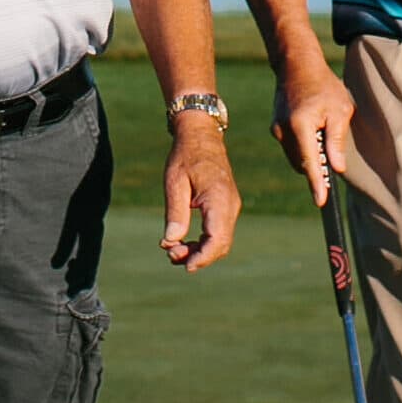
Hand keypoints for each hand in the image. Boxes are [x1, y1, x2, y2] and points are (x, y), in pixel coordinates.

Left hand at [160, 118, 240, 270]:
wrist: (201, 136)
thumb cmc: (185, 156)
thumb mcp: (174, 182)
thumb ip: (175, 212)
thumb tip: (171, 241)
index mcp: (219, 198)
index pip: (217, 238)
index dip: (203, 257)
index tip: (185, 266)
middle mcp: (230, 205)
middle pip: (221, 244)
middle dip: (198, 257)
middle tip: (171, 255)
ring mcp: (230, 206)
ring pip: (221, 241)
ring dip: (200, 251)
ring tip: (174, 250)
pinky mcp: (226, 207)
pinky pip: (219, 232)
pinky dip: (203, 242)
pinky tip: (183, 242)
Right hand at [270, 60, 354, 207]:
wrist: (297, 66)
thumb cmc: (324, 86)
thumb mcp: (340, 110)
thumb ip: (336, 140)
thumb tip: (337, 168)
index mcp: (301, 126)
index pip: (310, 163)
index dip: (317, 184)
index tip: (321, 201)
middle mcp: (284, 131)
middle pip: (303, 164)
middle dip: (318, 167)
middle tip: (334, 157)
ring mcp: (277, 130)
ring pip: (297, 158)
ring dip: (311, 156)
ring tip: (323, 133)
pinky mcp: (275, 128)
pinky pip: (292, 148)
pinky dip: (304, 147)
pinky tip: (314, 131)